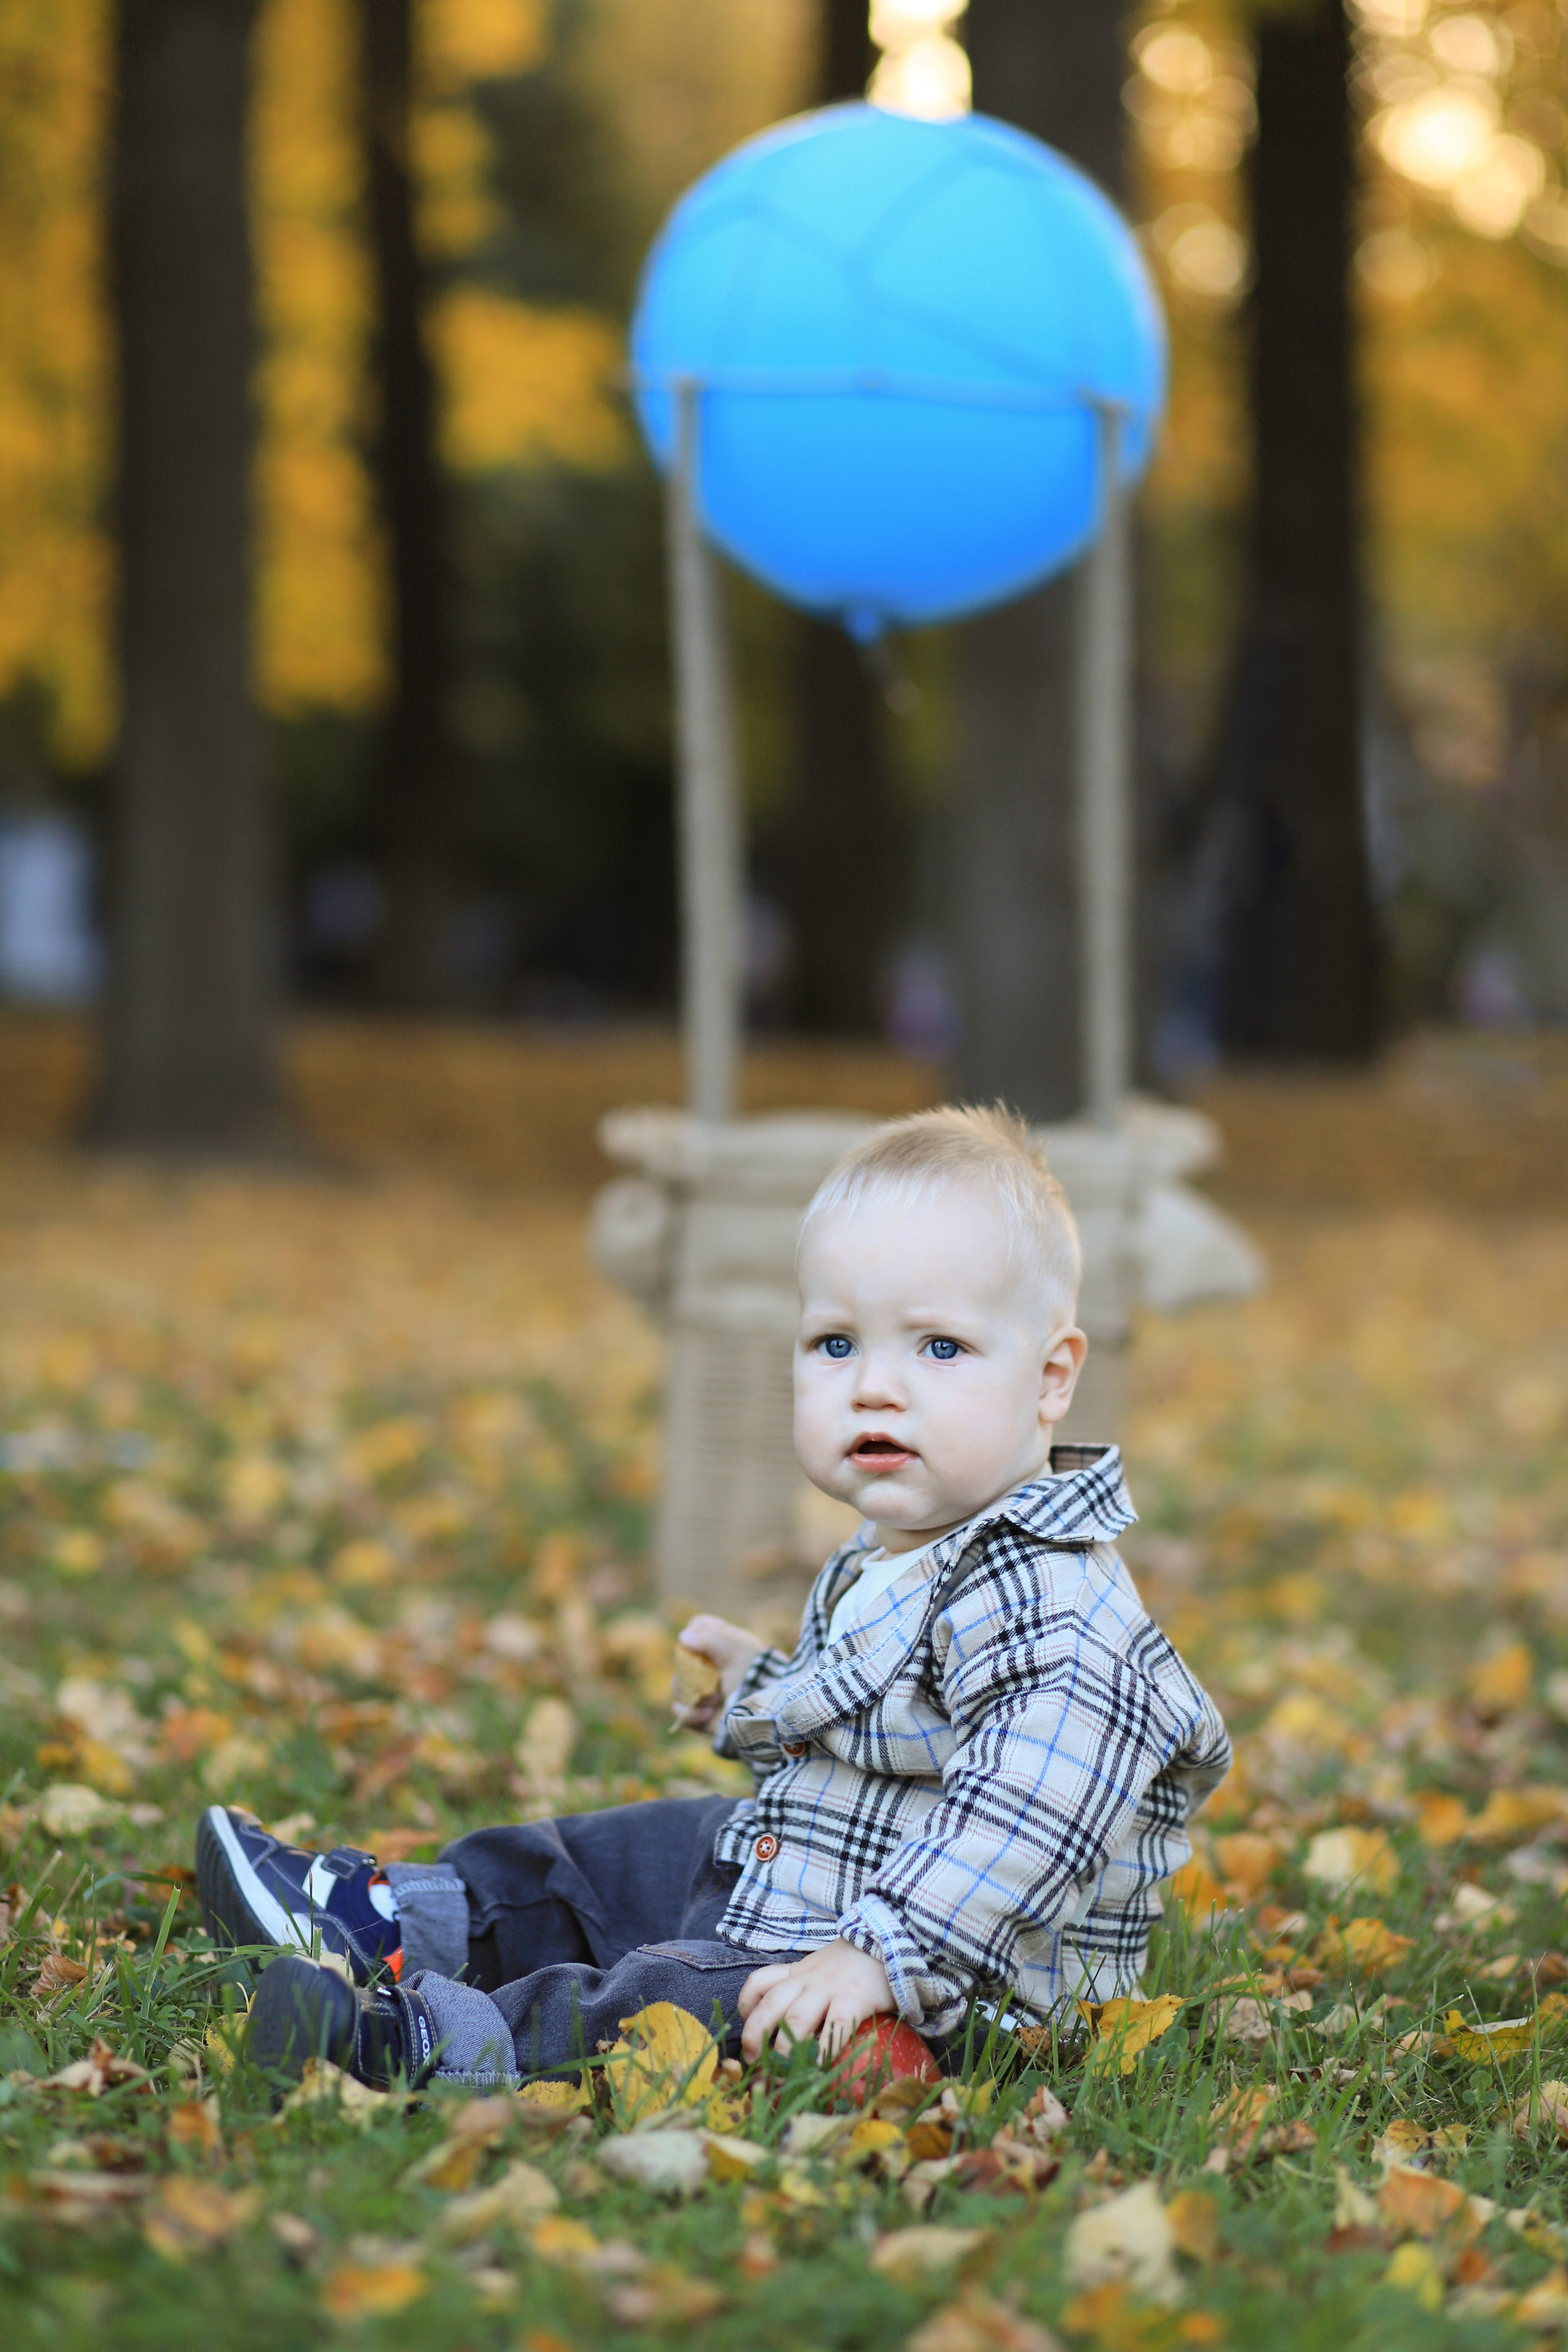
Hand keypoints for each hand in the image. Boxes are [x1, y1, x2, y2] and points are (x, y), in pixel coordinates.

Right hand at [670, 1613, 765, 1730]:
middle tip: (710, 1677)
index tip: (701, 1643)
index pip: (697, 1626)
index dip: (695, 1632)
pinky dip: (691, 1714)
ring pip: (677, 1686)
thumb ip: (710, 1638)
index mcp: (720, 1643)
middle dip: (691, 1670)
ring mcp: (701, 1689)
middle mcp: (707, 1664)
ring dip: (695, 1694)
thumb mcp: (738, 1650)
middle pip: (681, 1659)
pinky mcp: (698, 1712)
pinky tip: (708, 1714)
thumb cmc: (754, 1674)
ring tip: (715, 1700)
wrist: (766, 1710)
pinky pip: (680, 1712)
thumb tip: (682, 1637)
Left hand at [738, 1938, 894, 2061]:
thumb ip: (807, 1988)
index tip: (745, 2030)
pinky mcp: (854, 1997)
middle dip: (754, 2037)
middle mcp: (806, 1979)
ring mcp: (829, 1988)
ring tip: (778, 2075)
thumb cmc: (856, 1963)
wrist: (890, 1940)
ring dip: (783, 2051)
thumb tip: (793, 2030)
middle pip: (770, 2006)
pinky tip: (819, 2069)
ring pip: (795, 2019)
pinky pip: (835, 2026)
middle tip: (753, 2065)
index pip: (759, 1982)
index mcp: (797, 1972)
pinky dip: (824, 2050)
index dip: (746, 2007)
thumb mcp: (822, 1968)